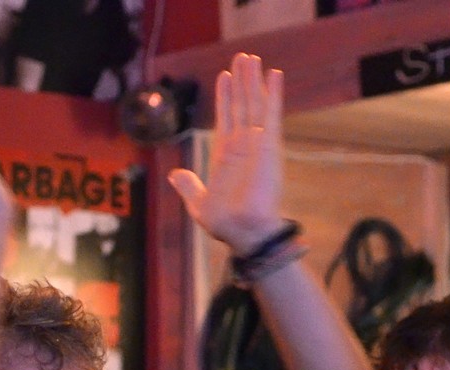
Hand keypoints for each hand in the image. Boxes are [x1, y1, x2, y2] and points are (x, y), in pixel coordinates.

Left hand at [167, 53, 285, 253]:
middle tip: (242, 57)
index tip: (224, 76)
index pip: (226, 118)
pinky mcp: (270, 145)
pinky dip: (274, 93)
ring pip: (255, 103)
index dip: (225, 96)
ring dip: (254, 79)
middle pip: (242, 104)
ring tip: (252, 57)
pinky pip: (271, 113)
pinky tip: (274, 74)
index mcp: (227, 156)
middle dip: (242, 81)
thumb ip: (188, 186)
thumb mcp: (198, 204)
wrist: (245, 233)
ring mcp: (258, 143)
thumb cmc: (226, 225)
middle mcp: (244, 146)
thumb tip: (174, 174)